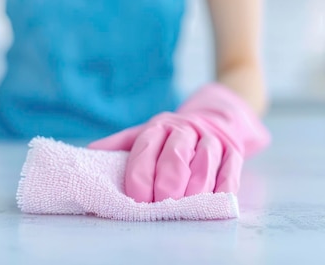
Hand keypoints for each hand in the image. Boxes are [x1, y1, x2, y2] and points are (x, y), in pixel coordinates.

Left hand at [88, 83, 269, 202]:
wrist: (216, 117)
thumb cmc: (173, 135)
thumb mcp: (146, 133)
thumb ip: (121, 143)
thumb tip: (90, 151)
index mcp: (159, 126)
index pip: (146, 149)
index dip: (140, 175)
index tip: (136, 198)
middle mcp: (186, 130)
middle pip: (175, 157)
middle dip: (167, 184)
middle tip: (160, 205)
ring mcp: (212, 140)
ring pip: (204, 165)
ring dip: (194, 189)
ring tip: (184, 207)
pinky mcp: (234, 152)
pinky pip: (229, 172)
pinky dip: (221, 189)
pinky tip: (211, 201)